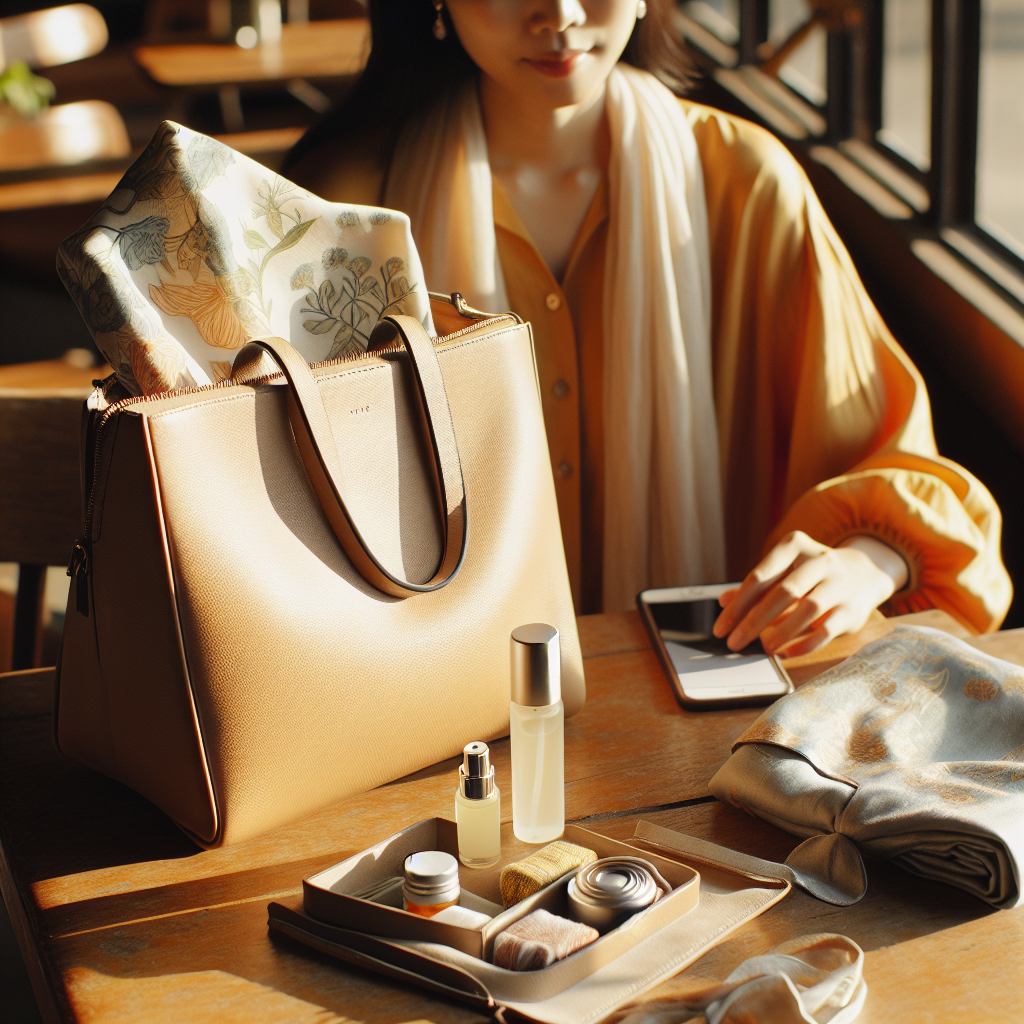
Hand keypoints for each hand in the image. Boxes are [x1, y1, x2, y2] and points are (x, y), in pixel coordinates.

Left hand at [712, 532, 908, 657]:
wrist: (863, 575)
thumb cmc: (810, 575)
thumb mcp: (783, 572)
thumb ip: (755, 587)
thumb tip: (724, 602)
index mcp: (795, 546)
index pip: (761, 575)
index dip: (738, 604)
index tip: (721, 627)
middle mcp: (821, 560)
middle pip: (784, 592)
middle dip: (754, 621)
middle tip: (734, 642)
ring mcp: (840, 584)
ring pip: (808, 609)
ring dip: (780, 632)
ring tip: (761, 648)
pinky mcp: (853, 609)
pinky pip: (826, 630)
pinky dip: (804, 644)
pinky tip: (786, 653)